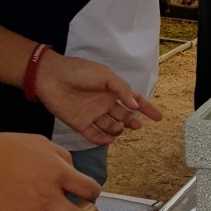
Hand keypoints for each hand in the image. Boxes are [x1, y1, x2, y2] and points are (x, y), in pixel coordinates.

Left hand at [34, 52, 162, 146]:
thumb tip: (135, 104)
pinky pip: (95, 136)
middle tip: (136, 125)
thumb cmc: (79, 71)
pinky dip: (103, 139)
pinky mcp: (80, 124)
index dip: (147, 109)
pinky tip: (109, 138)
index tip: (158, 117)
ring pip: (111, 127)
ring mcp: (93, 115)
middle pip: (124, 117)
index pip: (134, 101)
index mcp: (113, 90)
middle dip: (132, 122)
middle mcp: (105, 104)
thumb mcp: (105, 75)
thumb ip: (122, 89)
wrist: (52, 77)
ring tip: (118, 126)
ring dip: (118, 129)